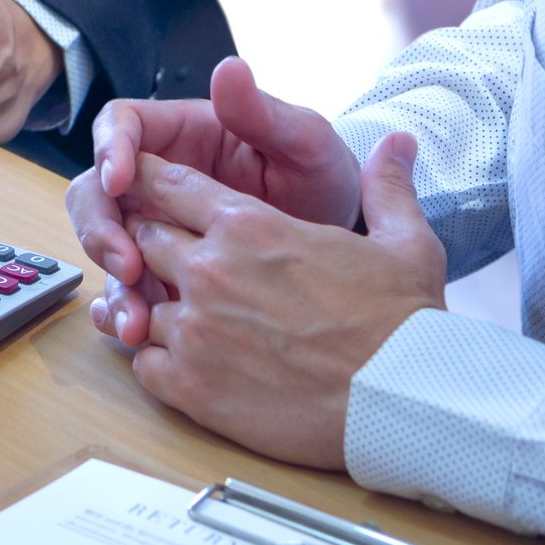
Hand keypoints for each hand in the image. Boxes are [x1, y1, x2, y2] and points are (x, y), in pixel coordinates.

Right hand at [67, 58, 361, 345]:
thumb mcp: (306, 145)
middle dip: (100, 228)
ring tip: (136, 318)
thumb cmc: (323, 183)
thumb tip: (229, 69)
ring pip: (103, 244)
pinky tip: (134, 330)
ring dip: (111, 280)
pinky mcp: (158, 270)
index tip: (120, 179)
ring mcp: (152, 227)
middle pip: (94, 190)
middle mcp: (155, 180)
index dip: (109, 149)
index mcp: (181, 134)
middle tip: (126, 262)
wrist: (342, 255)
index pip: (120, 125)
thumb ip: (264, 112)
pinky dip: (123, 308)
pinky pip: (124, 286)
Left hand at [108, 138, 445, 468]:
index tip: (146, 190)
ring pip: (138, 303)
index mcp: (248, 226)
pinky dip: (156, 360)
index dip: (152, 185)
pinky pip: (142, 362)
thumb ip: (386, 187)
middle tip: (174, 261)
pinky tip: (185, 362)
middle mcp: (209, 271)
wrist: (403, 401)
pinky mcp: (189, 385)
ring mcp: (193, 330)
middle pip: (144, 240)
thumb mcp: (405, 242)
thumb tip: (397, 142)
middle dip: (154, 245)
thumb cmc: (404, 324)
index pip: (169, 186)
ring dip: (156, 307)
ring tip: (187, 319)